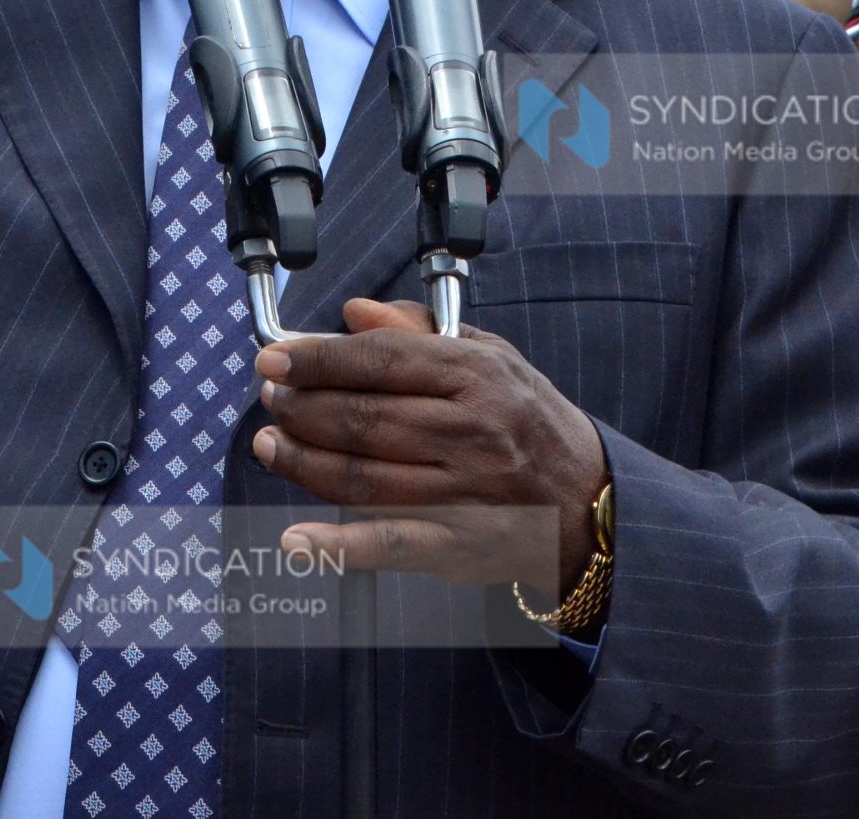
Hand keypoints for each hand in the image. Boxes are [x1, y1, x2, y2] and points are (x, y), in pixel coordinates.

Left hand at [250, 297, 609, 590]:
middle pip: (361, 418)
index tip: (274, 358)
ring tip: (270, 443)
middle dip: (299, 407)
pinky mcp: (458, 544)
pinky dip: (336, 545)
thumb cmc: (527, 420)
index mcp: (476, 376)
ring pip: (361, 477)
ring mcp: (464, 492)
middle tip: (270, 397)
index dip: (316, 359)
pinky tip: (295, 539)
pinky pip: (388, 544)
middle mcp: (470, 432)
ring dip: (301, 461)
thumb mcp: (489, 356)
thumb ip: (418, 330)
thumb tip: (353, 312)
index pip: (379, 361)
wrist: (589, 499)